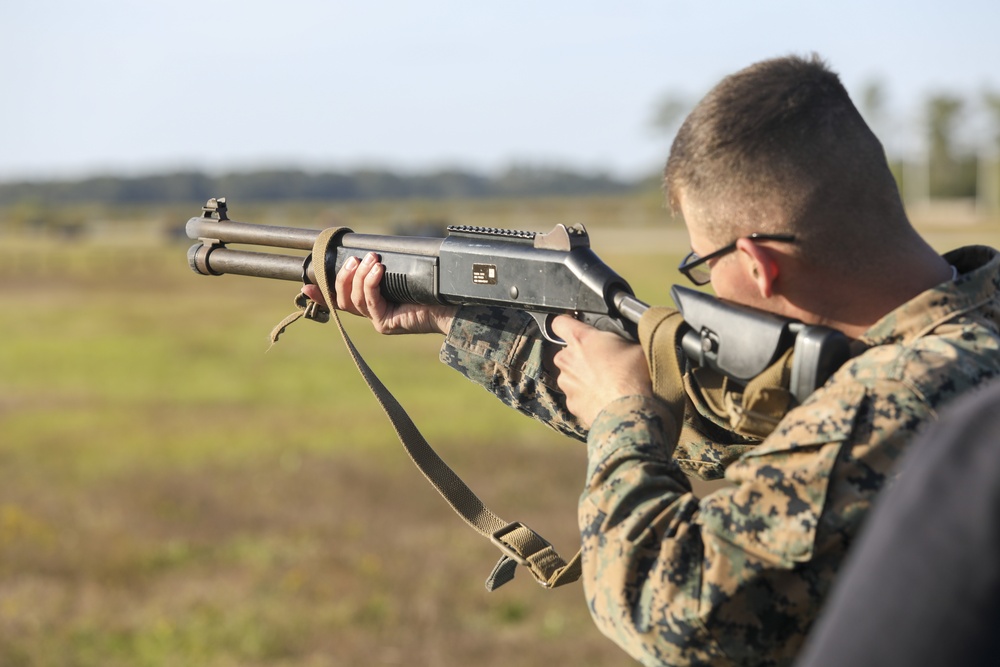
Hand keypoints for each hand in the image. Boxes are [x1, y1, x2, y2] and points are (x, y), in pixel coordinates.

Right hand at [302, 252, 457, 334]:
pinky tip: (379, 270)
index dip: (321, 294)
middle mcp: (373, 313)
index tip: (306, 285)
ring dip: (359, 276)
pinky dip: (371, 283)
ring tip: (372, 261)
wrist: (453, 303)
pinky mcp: (386, 323)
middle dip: (342, 277)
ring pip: (354, 300)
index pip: (341, 299)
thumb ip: (380, 266)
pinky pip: (370, 301)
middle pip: (342, 299)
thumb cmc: (431, 285)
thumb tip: (367, 251)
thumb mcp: (399, 271)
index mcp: (373, 301)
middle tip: (355, 259)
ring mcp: (379, 320)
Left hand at [550, 315, 651, 427]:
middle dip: (582, 354)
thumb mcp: (635, 346)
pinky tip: (603, 397)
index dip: (567, 323)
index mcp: (581, 339)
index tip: (575, 327)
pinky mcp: (570, 403)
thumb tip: (624, 341)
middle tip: (604, 361)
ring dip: (584, 376)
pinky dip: (587, 395)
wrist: (628, 411)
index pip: (560, 322)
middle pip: (568, 351)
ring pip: (571, 374)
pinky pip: (576, 395)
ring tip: (606, 382)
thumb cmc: (633, 376)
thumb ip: (620, 340)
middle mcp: (567, 359)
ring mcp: (566, 382)